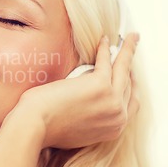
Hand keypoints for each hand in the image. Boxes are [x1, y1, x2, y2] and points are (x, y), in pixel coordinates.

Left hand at [4, 33, 139, 148]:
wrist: (35, 125)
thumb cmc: (47, 127)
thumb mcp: (77, 128)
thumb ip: (90, 118)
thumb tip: (86, 102)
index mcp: (113, 129)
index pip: (130, 105)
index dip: (130, 88)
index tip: (129, 76)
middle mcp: (118, 117)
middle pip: (130, 86)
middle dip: (131, 68)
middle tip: (130, 54)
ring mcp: (112, 101)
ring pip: (124, 70)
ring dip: (128, 51)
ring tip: (132, 37)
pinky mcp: (101, 85)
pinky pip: (106, 61)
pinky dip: (105, 49)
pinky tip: (104, 39)